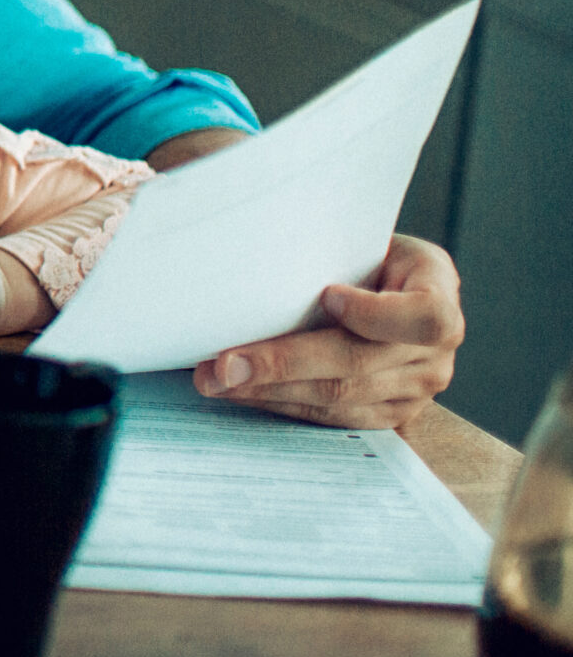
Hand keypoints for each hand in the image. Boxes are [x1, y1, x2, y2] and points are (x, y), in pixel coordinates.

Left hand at [192, 235, 463, 428]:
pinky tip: (241, 391)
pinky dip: (280, 403)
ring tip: (216, 380)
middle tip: (224, 364)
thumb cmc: (361, 254)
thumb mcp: (359, 238)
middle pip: (359, 364)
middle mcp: (436, 351)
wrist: (382, 287)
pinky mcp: (389, 416)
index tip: (326, 295)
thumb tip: (255, 268)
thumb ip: (331, 253)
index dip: (375, 314)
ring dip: (269, 390)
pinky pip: (331, 418)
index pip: (424, 316)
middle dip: (282, 364)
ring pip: (339, 398)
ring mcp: (417, 390)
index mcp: (439, 293)